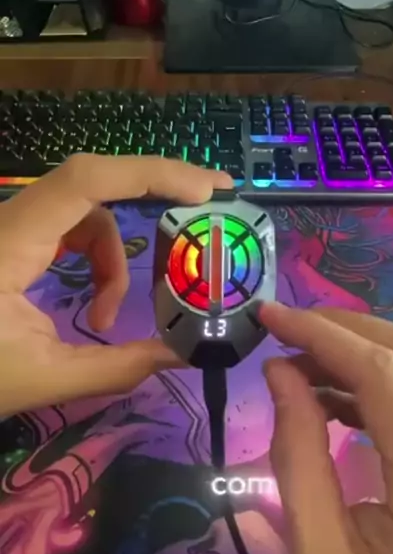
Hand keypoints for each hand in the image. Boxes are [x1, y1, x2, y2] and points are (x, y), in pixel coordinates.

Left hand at [0, 154, 231, 416]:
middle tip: (212, 202)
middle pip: (93, 182)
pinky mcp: (15, 242)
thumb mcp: (43, 379)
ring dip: (115, 258)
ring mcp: (14, 229)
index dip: (151, 173)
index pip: (86, 180)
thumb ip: (118, 368)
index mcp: (12, 243)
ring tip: (108, 317)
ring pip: (86, 212)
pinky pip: (71, 232)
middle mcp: (14, 221)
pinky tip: (92, 311)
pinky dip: (96, 264)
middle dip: (155, 188)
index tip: (205, 191)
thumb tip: (185, 356)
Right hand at [261, 303, 392, 553]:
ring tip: (301, 368)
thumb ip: (297, 459)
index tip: (268, 315)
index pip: (384, 376)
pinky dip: (388, 390)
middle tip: (284, 331)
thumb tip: (279, 372)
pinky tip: (339, 399)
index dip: (322, 333)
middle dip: (345, 330)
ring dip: (366, 357)